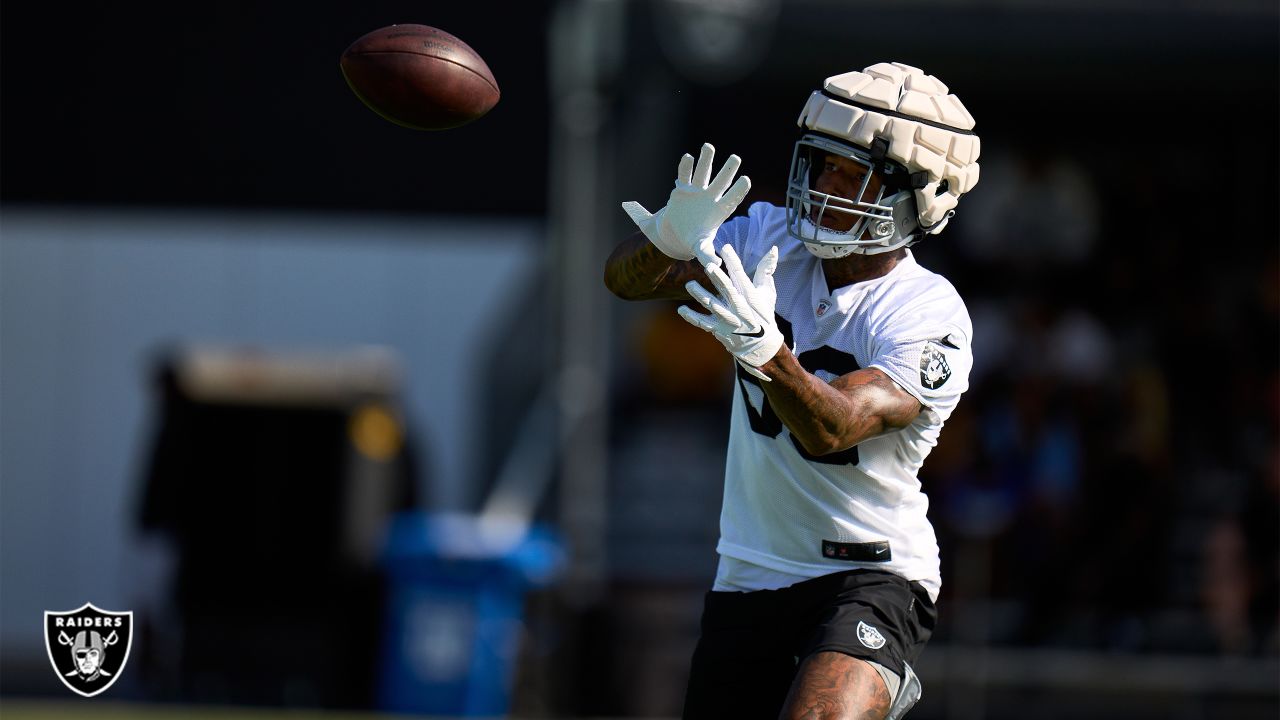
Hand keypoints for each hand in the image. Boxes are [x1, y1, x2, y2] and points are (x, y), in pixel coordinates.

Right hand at [621, 143, 750, 267]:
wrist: (676, 234)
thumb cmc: (693, 240)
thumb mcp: (700, 248)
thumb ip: (707, 255)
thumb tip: (715, 266)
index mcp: (719, 211)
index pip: (732, 198)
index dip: (739, 190)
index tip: (746, 180)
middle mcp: (710, 197)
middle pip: (721, 182)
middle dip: (728, 170)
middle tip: (736, 158)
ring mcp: (697, 191)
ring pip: (703, 173)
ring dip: (706, 160)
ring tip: (708, 146)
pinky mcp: (682, 189)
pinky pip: (684, 175)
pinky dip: (685, 167)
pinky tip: (688, 156)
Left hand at [678, 244, 783, 380]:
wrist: (761, 345)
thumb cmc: (763, 313)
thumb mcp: (767, 291)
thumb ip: (766, 269)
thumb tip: (773, 249)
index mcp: (750, 295)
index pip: (741, 275)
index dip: (733, 261)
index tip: (725, 247)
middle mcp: (739, 307)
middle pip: (728, 291)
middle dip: (719, 279)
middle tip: (709, 266)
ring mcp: (728, 319)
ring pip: (713, 306)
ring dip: (701, 295)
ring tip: (689, 285)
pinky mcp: (718, 329)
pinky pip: (703, 323)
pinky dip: (692, 317)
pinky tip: (681, 309)